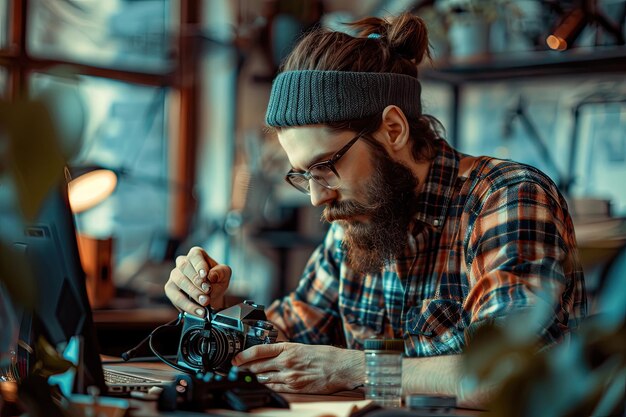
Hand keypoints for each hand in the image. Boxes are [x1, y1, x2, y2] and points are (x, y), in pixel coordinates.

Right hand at [164, 246, 230, 316]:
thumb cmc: (216, 281)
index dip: (199, 265)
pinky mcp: (170, 289)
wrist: (211, 296)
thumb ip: (221, 272)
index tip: (205, 275)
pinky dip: (187, 305)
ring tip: (205, 302)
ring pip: (179, 281)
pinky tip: (198, 310)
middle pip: (185, 267)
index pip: (195, 256)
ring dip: (193, 293)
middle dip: (197, 282)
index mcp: (196, 255)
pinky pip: (175, 297)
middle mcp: (182, 262)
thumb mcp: (224, 275)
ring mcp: (174, 275)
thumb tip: (211, 275)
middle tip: (207, 292)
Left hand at [232, 343, 364, 393]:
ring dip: (256, 377)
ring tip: (251, 375)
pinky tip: (265, 383)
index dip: (243, 355)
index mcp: (288, 348)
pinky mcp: (294, 387)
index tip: (235, 358)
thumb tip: (272, 353)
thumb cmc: (325, 356)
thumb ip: (286, 351)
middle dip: (246, 368)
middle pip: (257, 365)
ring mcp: (289, 376)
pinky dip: (267, 385)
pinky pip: (274, 387)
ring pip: (264, 377)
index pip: (258, 350)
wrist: (340, 368)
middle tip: (238, 368)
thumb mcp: (302, 347)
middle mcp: (286, 362)